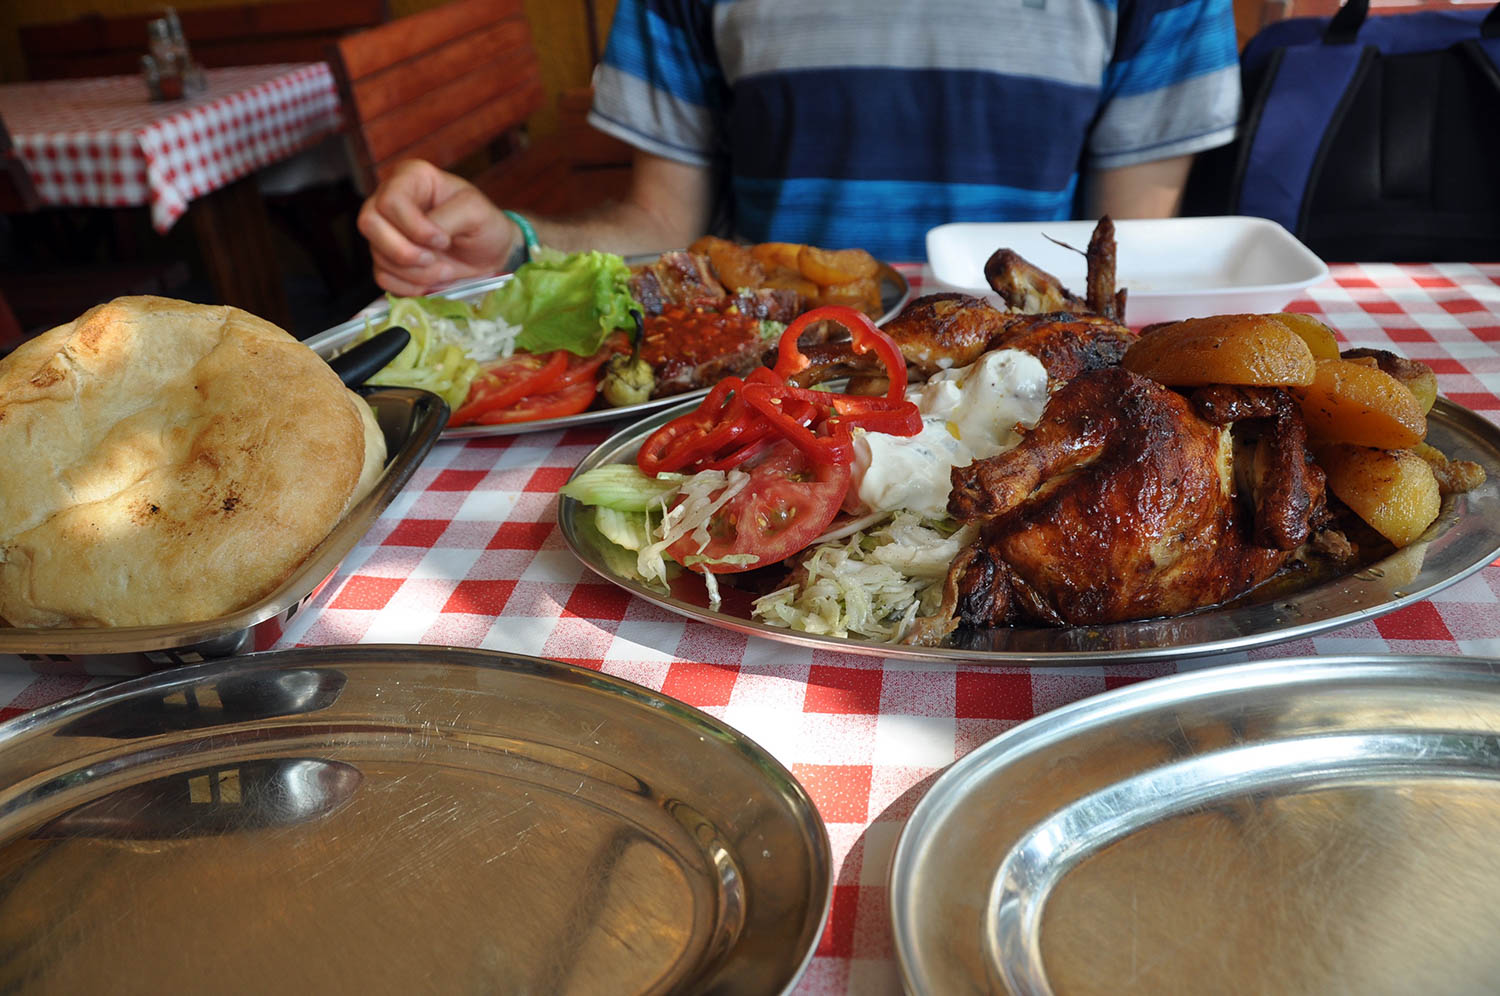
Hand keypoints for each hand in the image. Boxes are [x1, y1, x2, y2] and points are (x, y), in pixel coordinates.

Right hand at [356, 159, 516, 295]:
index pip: (390, 200)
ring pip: (377, 254)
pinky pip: (382, 276)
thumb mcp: (475, 212)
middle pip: (369, 223)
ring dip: (414, 272)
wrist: (490, 254)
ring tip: (444, 271)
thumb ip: (447, 219)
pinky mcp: (387, 259)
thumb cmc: (484, 225)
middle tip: (435, 259)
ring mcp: (385, 231)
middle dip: (405, 251)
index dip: (414, 227)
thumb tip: (423, 240)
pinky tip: (431, 281)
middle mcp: (390, 200)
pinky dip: (408, 286)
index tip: (444, 240)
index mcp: (410, 178)